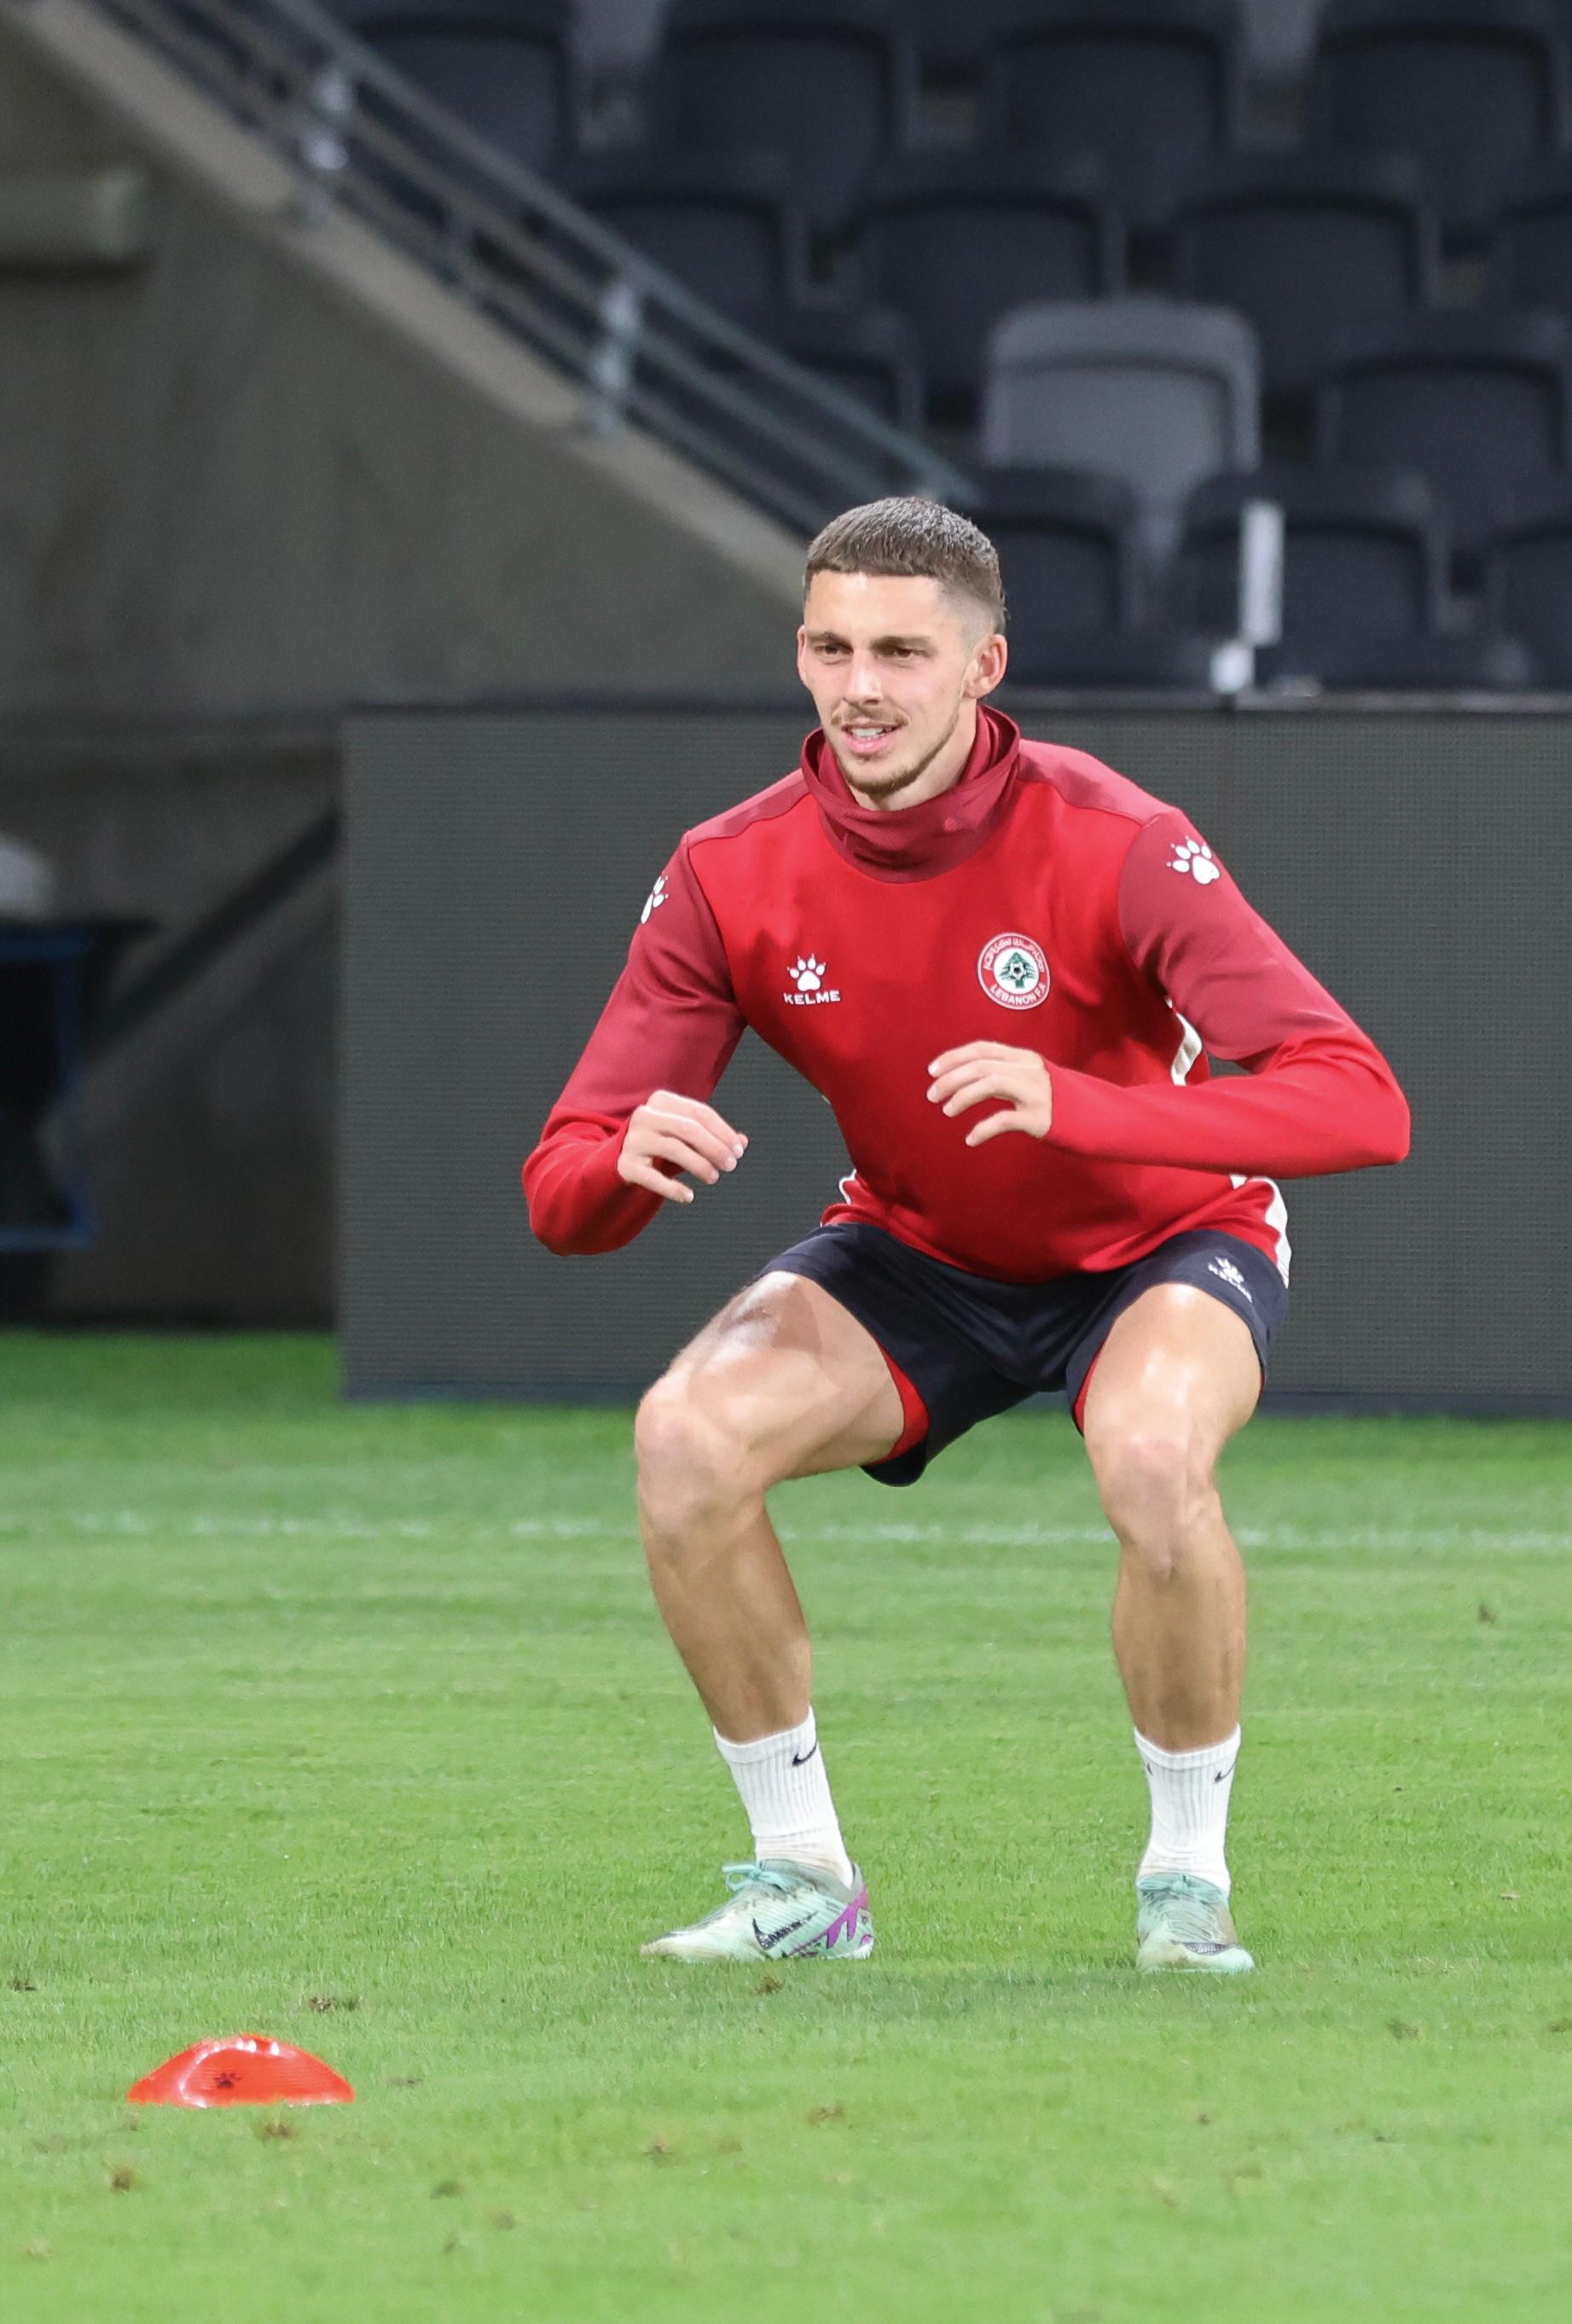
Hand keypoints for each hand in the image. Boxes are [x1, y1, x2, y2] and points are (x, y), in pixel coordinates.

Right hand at [618, 1090, 747, 1205]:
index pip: (700, 1112)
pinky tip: (688, 1196)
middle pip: (688, 1129)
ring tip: (714, 1178)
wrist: (619, 1158)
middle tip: (730, 1165)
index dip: (723, 1132)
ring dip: (699, 1165)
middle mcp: (645, 1116)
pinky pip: (652, 1177)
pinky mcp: (625, 1165)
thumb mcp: (686, 1135)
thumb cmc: (661, 1142)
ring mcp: (632, 1140)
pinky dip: (672, 1188)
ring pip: (673, 1149)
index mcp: (662, 1101)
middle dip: (714, 1148)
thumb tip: (742, 1143)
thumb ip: (713, 1136)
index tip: (738, 1151)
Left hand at [926, 1042, 1053, 1147]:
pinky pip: (1003, 1120)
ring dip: (962, 1097)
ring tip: (946, 1111)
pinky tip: (971, 1139)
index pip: (983, 1049)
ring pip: (990, 1084)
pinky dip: (982, 1129)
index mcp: (1027, 1059)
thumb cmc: (1063, 1102)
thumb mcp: (1037, 1080)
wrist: (1101, 1119)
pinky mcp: (1041, 1118)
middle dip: (951, 1079)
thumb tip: (969, 1077)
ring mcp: (1037, 1093)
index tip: (932, 1070)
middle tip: (931, 1095)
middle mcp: (1031, 1071)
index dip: (954, 1057)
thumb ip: (1009, 1074)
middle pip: (981, 1066)